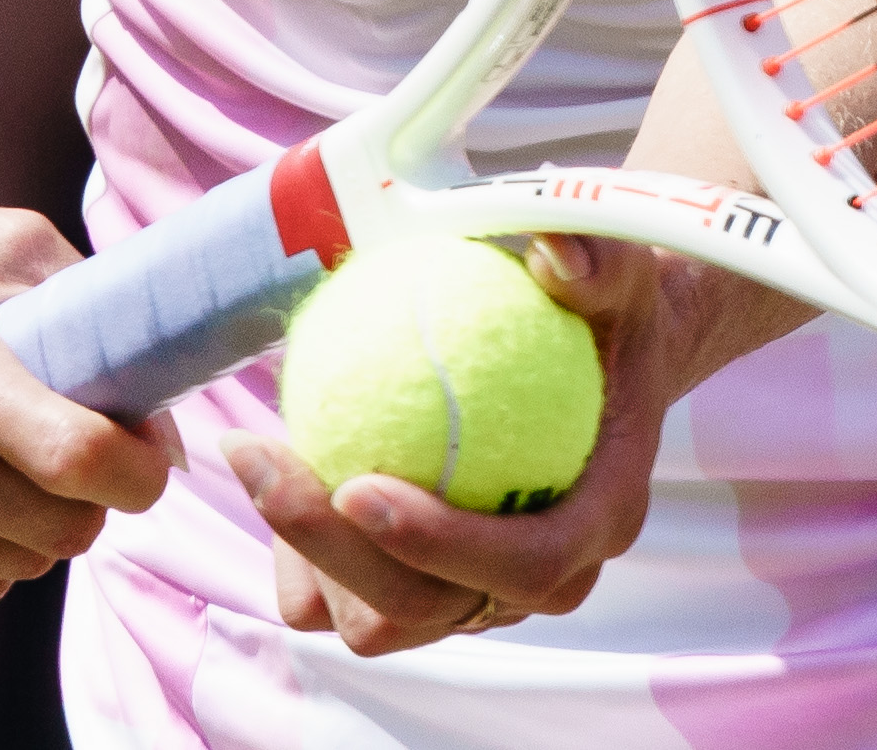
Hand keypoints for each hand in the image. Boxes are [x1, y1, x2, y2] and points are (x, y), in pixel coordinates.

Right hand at [0, 174, 171, 605]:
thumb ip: (87, 306)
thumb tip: (155, 396)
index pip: (83, 461)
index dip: (142, 469)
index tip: (148, 452)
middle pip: (59, 530)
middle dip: (91, 496)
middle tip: (76, 449)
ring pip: (11, 568)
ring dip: (31, 525)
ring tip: (4, 459)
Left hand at [222, 239, 775, 655]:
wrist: (604, 355)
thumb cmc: (609, 314)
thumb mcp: (618, 272)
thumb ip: (595, 262)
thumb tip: (558, 254)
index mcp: (598, 519)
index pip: (525, 562)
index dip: (439, 544)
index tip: (357, 485)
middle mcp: (543, 578)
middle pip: (427, 607)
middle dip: (333, 552)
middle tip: (264, 457)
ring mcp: (479, 596)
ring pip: (376, 620)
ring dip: (307, 553)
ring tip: (259, 453)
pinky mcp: (427, 593)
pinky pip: (343, 602)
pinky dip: (301, 558)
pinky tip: (279, 464)